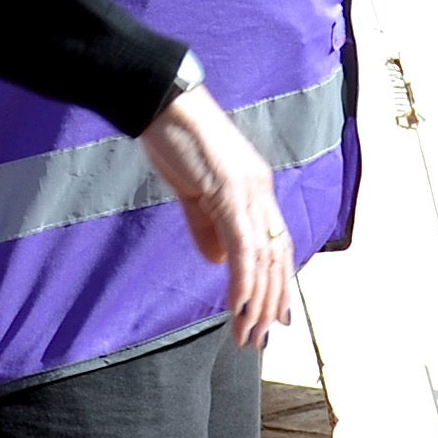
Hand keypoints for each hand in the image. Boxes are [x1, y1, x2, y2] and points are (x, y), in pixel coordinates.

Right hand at [140, 84, 296, 348]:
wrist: (160, 100)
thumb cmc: (172, 136)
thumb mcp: (189, 188)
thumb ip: (205, 225)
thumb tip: (218, 263)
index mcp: (254, 189)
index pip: (275, 244)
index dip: (276, 282)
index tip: (271, 316)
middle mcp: (261, 192)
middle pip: (277, 257)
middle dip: (270, 302)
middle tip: (259, 337)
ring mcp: (249, 192)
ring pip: (263, 258)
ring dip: (257, 301)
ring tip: (248, 333)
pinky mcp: (229, 193)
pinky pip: (242, 247)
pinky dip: (243, 281)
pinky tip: (237, 306)